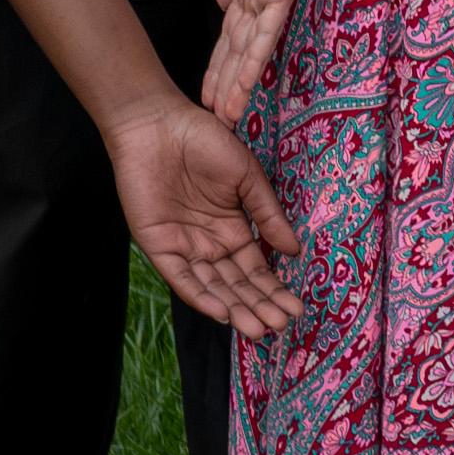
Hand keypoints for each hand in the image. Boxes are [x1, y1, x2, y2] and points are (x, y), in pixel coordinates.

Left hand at [102, 92, 306, 336]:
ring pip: (212, 287)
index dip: (274, 289)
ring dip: (235, 308)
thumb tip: (294, 250)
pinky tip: (222, 311)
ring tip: (258, 328)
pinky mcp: (157, 247)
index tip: (296, 307)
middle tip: (281, 326)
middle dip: (259, 306)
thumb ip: (268, 215)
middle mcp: (208, 244)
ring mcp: (183, 247)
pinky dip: (200, 295)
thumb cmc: (206, 142)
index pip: (255, 269)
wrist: (159, 126)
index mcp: (232, 229)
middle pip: (236, 284)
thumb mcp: (248, 178)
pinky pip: (180, 278)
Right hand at [203, 0, 318, 122]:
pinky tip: (241, 88)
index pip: (233, 28)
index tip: (207, 88)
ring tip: (225, 115)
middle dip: (226, 81)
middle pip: (242, 45)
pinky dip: (252, 62)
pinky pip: (267, 31)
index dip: (219, 60)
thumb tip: (220, 4)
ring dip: (236, 82)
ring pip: (253, 47)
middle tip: (216, 116)